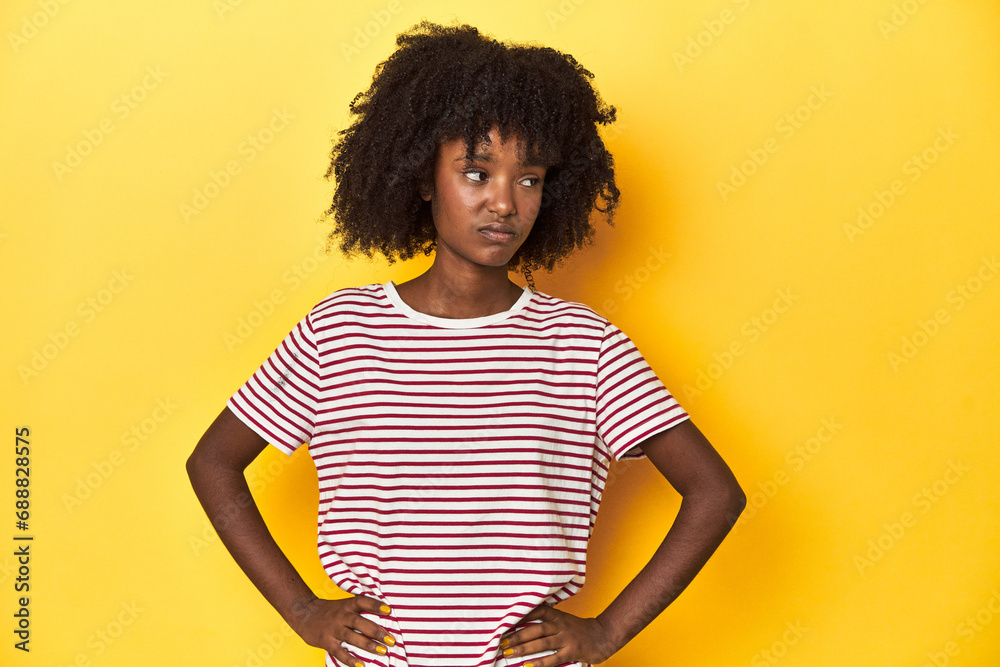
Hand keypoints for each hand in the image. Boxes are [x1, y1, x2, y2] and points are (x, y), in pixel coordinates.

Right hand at [289, 594, 395, 666]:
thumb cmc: (330, 611)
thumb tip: (384, 616)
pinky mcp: (326, 642)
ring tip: (382, 651)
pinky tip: (361, 665)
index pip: (362, 602)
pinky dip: (350, 660)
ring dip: (368, 645)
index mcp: (347, 605)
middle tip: (391, 640)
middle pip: (359, 622)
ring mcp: (333, 629)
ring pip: (351, 637)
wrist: (304, 614)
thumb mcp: (344, 605)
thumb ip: (359, 610)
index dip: (375, 605)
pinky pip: (339, 652)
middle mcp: (341, 616)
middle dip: (376, 631)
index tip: (389, 610)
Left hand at [499, 604, 617, 665]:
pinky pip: (554, 658)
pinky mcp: (572, 651)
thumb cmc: (580, 629)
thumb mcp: (565, 620)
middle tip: (503, 642)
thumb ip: (549, 622)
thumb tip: (525, 627)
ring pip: (543, 643)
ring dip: (525, 648)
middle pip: (537, 629)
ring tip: (511, 653)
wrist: (604, 635)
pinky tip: (528, 666)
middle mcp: (561, 625)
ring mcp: (567, 638)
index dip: (523, 615)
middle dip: (518, 635)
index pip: (538, 612)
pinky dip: (540, 662)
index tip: (507, 619)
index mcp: (558, 616)